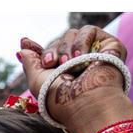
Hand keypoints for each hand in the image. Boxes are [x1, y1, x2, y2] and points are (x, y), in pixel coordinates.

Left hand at [18, 26, 132, 132]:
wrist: (84, 101)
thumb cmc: (60, 97)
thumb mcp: (38, 81)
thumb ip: (30, 62)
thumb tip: (23, 45)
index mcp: (65, 70)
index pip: (52, 51)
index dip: (45, 52)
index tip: (38, 54)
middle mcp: (81, 61)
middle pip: (61, 40)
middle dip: (54, 51)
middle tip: (53, 64)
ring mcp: (96, 52)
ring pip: (74, 33)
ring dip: (67, 48)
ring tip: (69, 64)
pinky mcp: (110, 45)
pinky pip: (90, 31)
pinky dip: (82, 42)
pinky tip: (81, 56)